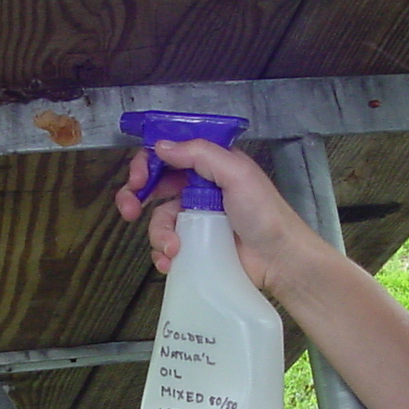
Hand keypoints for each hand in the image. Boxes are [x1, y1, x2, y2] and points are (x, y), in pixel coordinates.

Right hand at [114, 138, 322, 294]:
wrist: (280, 260)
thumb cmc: (266, 214)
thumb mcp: (236, 174)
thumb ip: (200, 154)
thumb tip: (161, 146)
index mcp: (211, 166)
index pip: (170, 154)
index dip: (148, 163)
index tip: (138, 178)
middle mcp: (201, 189)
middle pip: (155, 186)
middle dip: (135, 196)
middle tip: (128, 210)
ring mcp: (197, 219)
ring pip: (159, 219)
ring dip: (158, 234)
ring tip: (172, 249)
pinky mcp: (196, 246)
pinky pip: (167, 246)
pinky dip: (163, 254)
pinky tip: (171, 262)